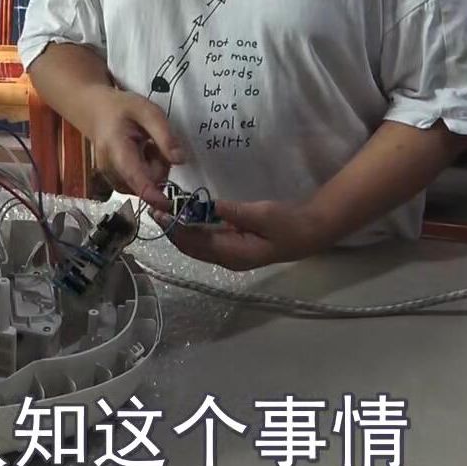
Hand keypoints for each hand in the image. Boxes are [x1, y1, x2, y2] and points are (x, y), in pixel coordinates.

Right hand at [83, 90, 186, 200]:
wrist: (96, 112)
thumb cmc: (122, 109)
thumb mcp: (148, 112)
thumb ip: (164, 136)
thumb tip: (180, 160)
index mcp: (116, 148)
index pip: (134, 176)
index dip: (151, 193)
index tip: (166, 204)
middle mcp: (110, 169)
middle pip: (146, 183)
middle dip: (159, 168)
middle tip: (155, 144)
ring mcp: (111, 178)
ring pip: (144, 186)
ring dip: (154, 170)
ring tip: (146, 147)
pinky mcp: (115, 182)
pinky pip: (139, 185)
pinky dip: (146, 173)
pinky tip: (140, 155)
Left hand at [157, 197, 330, 270]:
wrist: (310, 232)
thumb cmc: (289, 224)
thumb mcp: (263, 215)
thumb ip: (234, 212)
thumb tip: (208, 206)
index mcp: (233, 254)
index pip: (196, 243)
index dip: (176, 229)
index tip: (162, 212)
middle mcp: (228, 258)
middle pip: (192, 247)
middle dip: (173, 230)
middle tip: (156, 209)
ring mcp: (230, 254)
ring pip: (197, 245)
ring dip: (181, 230)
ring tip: (165, 211)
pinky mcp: (234, 245)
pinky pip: (207, 239)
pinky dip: (193, 228)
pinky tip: (186, 215)